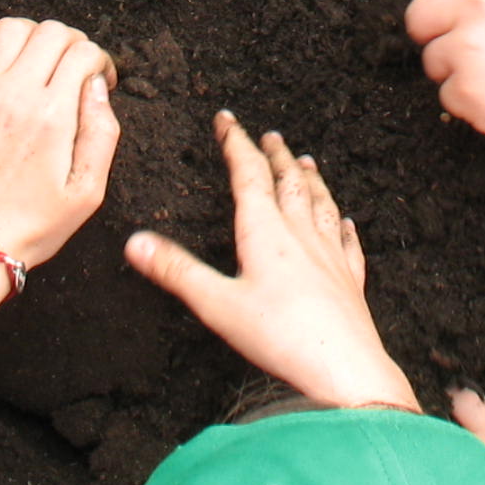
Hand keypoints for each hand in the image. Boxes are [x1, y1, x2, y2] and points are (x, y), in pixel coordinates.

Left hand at [0, 18, 119, 275]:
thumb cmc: (29, 227)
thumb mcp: (87, 193)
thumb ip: (103, 133)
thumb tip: (97, 86)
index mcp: (52, 115)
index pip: (83, 52)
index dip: (100, 61)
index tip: (98, 79)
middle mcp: (13, 95)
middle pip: (50, 32)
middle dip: (71, 43)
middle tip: (72, 68)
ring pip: (8, 29)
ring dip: (30, 38)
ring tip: (35, 64)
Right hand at [124, 112, 416, 411]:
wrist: (341, 365)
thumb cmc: (277, 335)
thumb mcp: (216, 304)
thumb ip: (176, 271)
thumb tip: (134, 242)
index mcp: (265, 231)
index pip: (248, 175)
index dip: (236, 143)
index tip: (227, 120)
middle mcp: (300, 233)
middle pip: (289, 182)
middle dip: (276, 155)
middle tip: (270, 135)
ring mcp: (330, 254)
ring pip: (321, 204)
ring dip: (311, 179)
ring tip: (307, 162)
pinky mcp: (349, 279)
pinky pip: (348, 243)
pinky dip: (345, 227)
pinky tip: (347, 223)